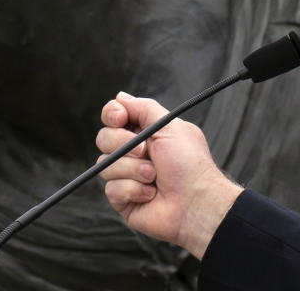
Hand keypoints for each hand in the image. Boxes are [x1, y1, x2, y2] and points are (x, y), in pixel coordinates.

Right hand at [95, 92, 243, 258]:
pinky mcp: (123, 198)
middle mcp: (134, 152)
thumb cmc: (189, 164)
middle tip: (146, 151)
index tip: (119, 118)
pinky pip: (111, 189)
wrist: (195, 202)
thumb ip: (144, 109)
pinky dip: (133, 189)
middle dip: (124, 144)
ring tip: (154, 176)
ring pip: (105, 164)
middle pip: (104, 138)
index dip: (112, 114)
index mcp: (146, 132)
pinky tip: (150, 194)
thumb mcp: (170, 127)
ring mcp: (126, 175)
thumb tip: (120, 97)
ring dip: (133, 169)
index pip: (115, 116)